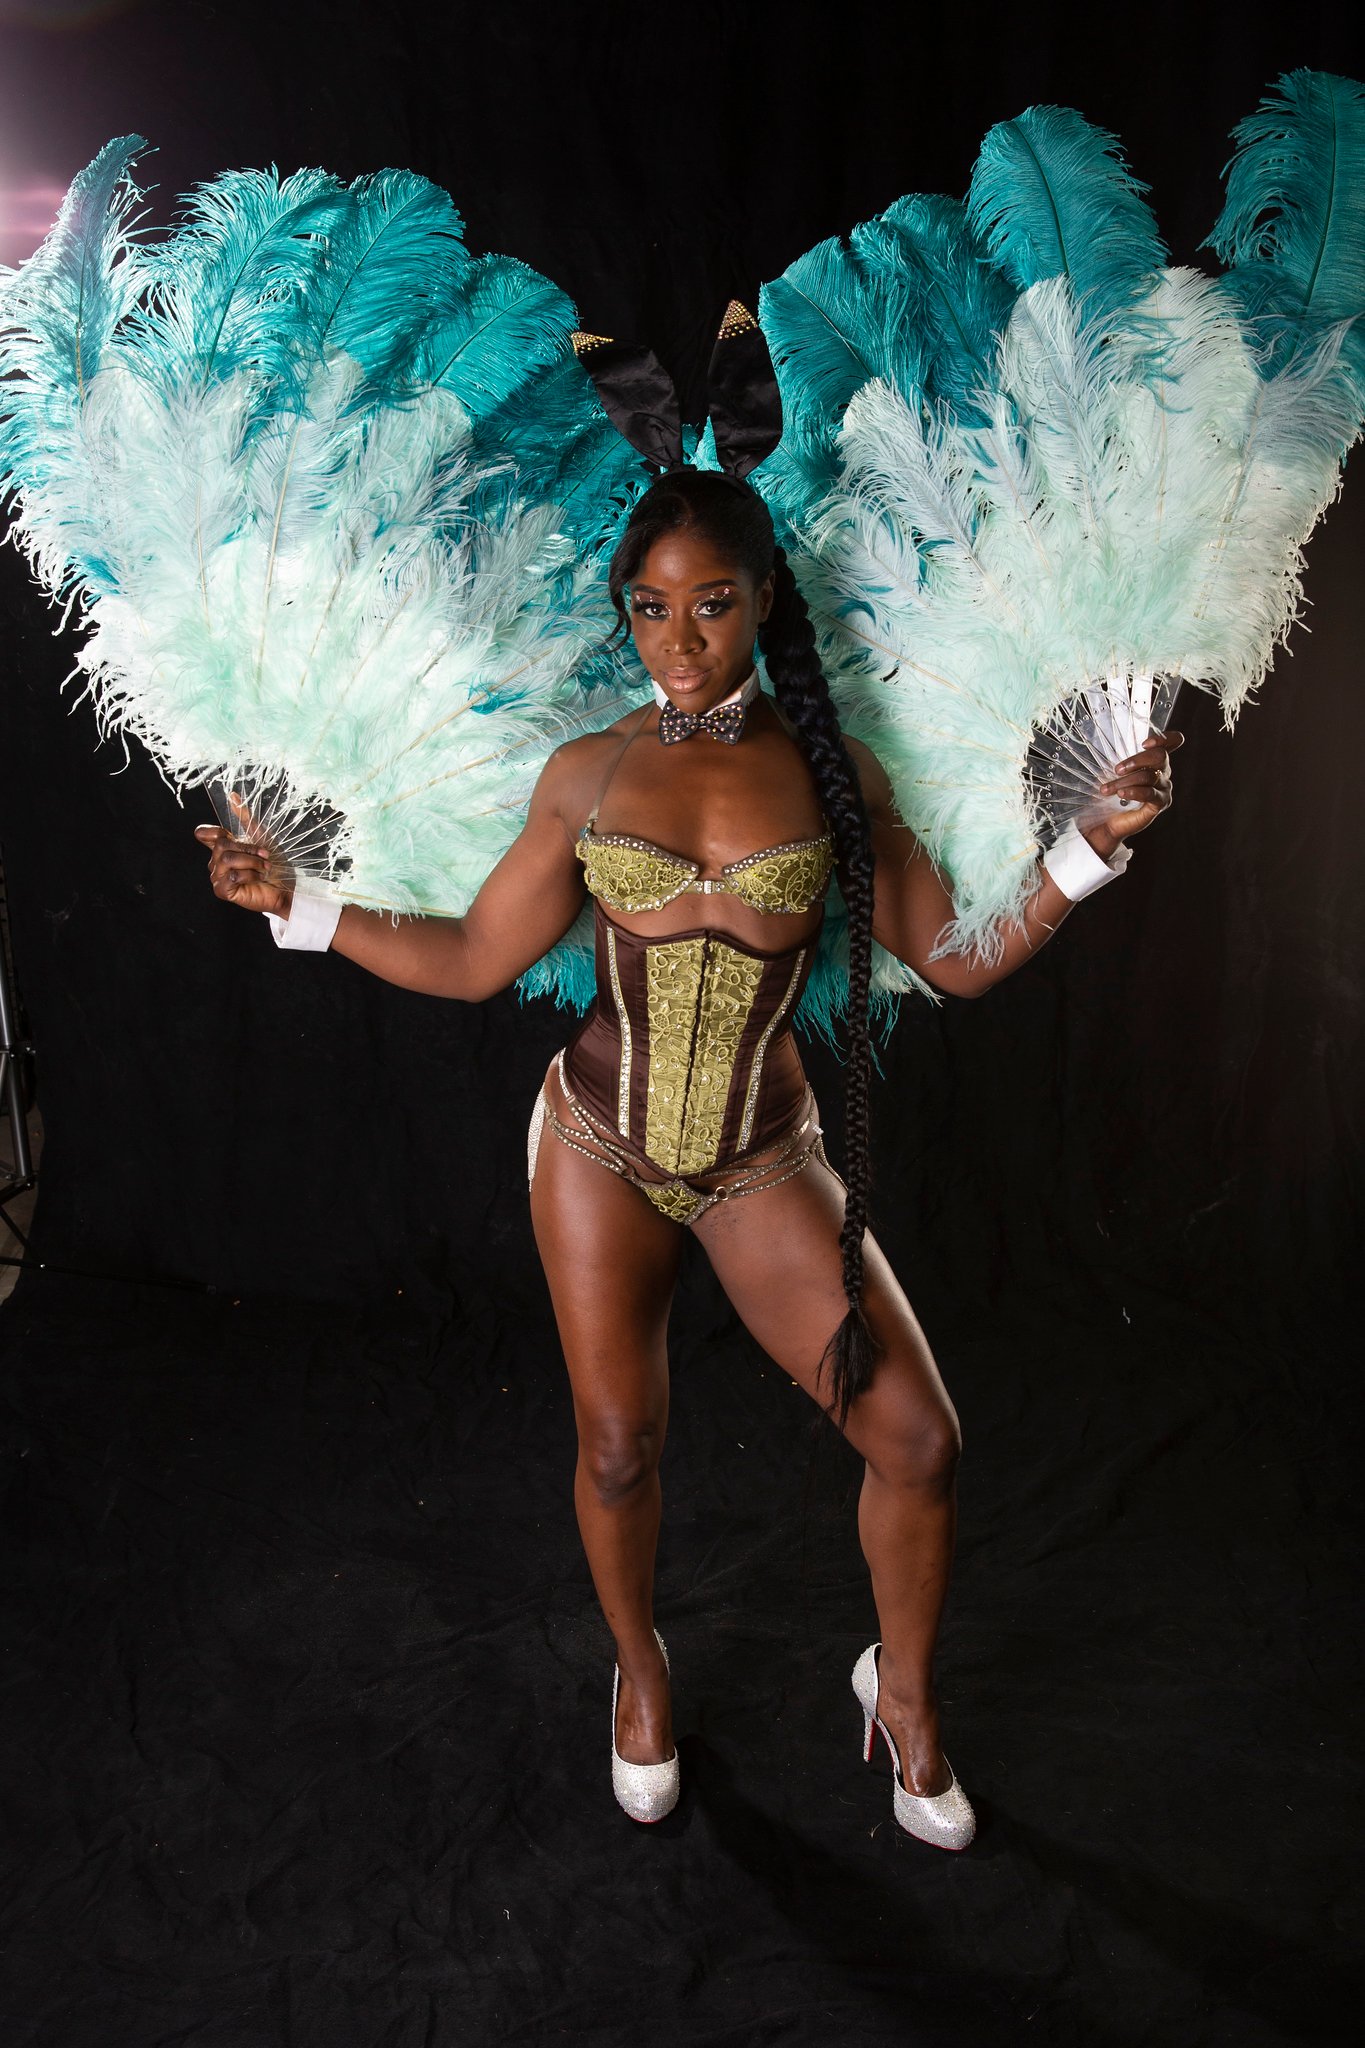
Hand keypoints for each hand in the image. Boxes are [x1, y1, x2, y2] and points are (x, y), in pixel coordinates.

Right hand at [194, 821, 293, 917]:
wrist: (286, 886)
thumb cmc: (274, 863)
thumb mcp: (261, 835)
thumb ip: (245, 817)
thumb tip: (233, 795)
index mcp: (222, 848)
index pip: (203, 834)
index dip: (213, 830)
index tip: (231, 833)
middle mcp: (216, 862)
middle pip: (221, 845)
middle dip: (247, 848)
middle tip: (265, 855)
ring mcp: (218, 877)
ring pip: (227, 860)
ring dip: (252, 861)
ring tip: (266, 867)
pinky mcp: (223, 891)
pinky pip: (233, 876)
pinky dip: (251, 875)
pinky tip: (259, 878)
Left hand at [1082, 729, 1183, 858]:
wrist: (1106, 819)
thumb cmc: (1111, 790)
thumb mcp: (1113, 771)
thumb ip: (1120, 758)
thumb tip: (1110, 746)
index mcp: (1155, 759)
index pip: (1173, 741)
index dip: (1164, 738)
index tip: (1145, 743)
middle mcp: (1164, 771)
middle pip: (1160, 756)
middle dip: (1136, 760)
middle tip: (1116, 770)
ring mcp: (1164, 787)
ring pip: (1149, 776)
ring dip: (1124, 781)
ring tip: (1106, 789)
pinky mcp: (1160, 803)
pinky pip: (1150, 793)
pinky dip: (1134, 792)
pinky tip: (1121, 794)